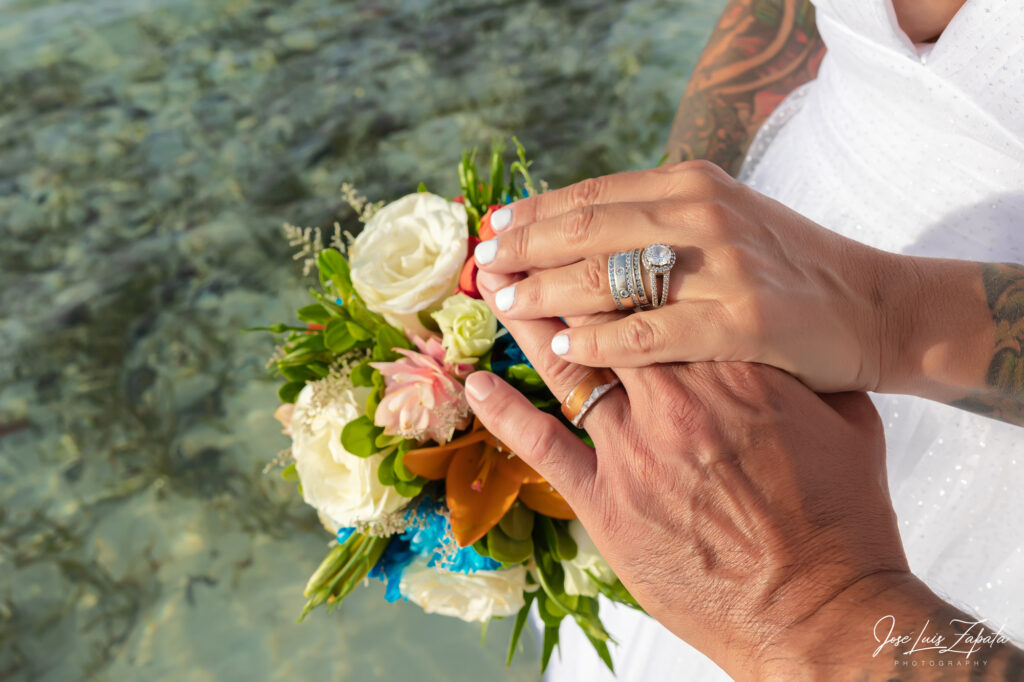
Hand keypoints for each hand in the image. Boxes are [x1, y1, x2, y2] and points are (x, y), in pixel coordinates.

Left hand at [466, 267, 921, 679]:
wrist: (822, 608)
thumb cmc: (843, 519)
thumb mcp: (847, 424)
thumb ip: (805, 374)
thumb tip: (786, 344)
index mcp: (738, 365)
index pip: (664, 293)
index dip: (621, 255)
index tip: (592, 230)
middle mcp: (678, 396)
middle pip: (604, 315)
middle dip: (556, 270)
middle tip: (518, 238)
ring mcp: (636, 449)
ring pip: (567, 366)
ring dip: (524, 320)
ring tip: (490, 280)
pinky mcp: (607, 503)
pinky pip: (544, 447)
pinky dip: (505, 413)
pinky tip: (477, 384)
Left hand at [473, 160, 910, 392]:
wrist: (877, 309)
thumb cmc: (792, 273)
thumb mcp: (729, 222)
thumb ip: (664, 221)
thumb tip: (587, 227)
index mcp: (695, 185)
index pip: (595, 194)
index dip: (537, 211)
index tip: (495, 227)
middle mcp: (704, 215)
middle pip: (588, 229)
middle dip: (526, 247)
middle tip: (484, 265)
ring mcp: (724, 268)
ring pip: (607, 279)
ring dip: (545, 292)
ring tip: (505, 304)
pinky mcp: (743, 323)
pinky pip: (651, 334)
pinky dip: (601, 342)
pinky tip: (565, 347)